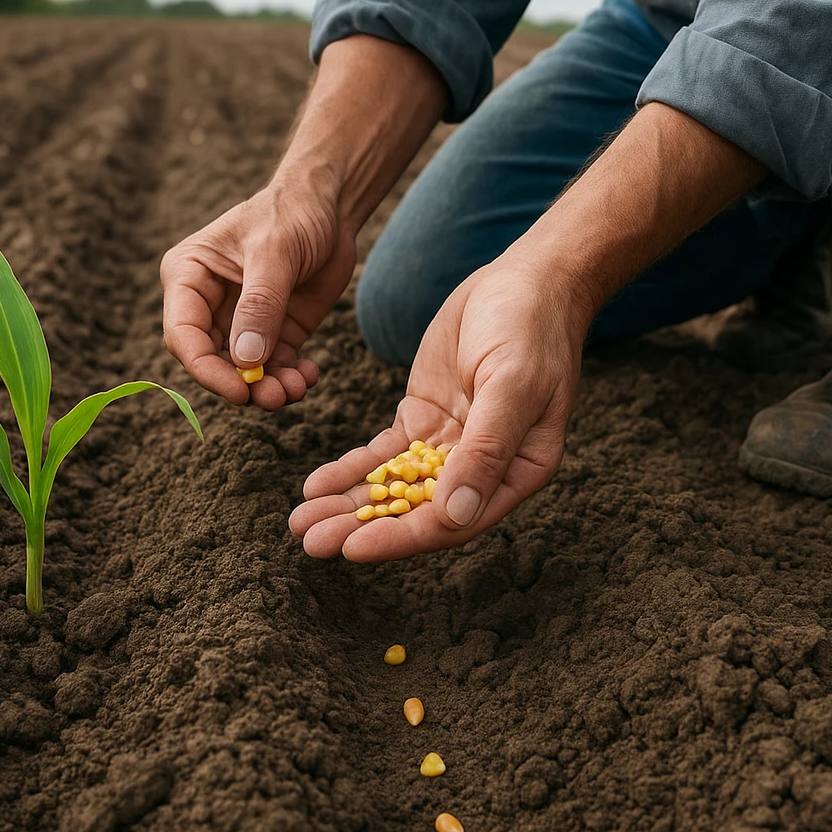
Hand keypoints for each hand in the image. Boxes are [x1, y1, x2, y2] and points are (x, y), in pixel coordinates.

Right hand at [161, 184, 356, 408]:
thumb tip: (245, 360)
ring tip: (298, 387)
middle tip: (276, 397)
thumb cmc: (292, 212)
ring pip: (243, 372)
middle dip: (243, 385)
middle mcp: (208, 305)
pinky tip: (309, 374)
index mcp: (189, 277)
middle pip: (212, 362)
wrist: (331, 206)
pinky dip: (290, 378)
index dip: (206, 370)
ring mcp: (241, 322)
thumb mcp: (275, 252)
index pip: (183, 335)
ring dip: (269, 388)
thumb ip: (259, 305)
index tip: (239, 391)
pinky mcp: (274, 332)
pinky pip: (274, 367)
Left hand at [289, 250, 588, 559]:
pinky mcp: (423, 420)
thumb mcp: (513, 385)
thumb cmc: (530, 330)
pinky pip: (383, 454)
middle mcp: (482, 469)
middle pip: (415, 511)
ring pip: (393, 486)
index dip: (401, 537)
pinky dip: (351, 469)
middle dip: (361, 527)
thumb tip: (455, 515)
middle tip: (309, 541)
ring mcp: (449, 445)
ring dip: (347, 504)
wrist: (525, 281)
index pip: (454, 520)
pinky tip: (317, 484)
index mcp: (518, 472)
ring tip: (300, 520)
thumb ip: (486, 449)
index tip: (352, 549)